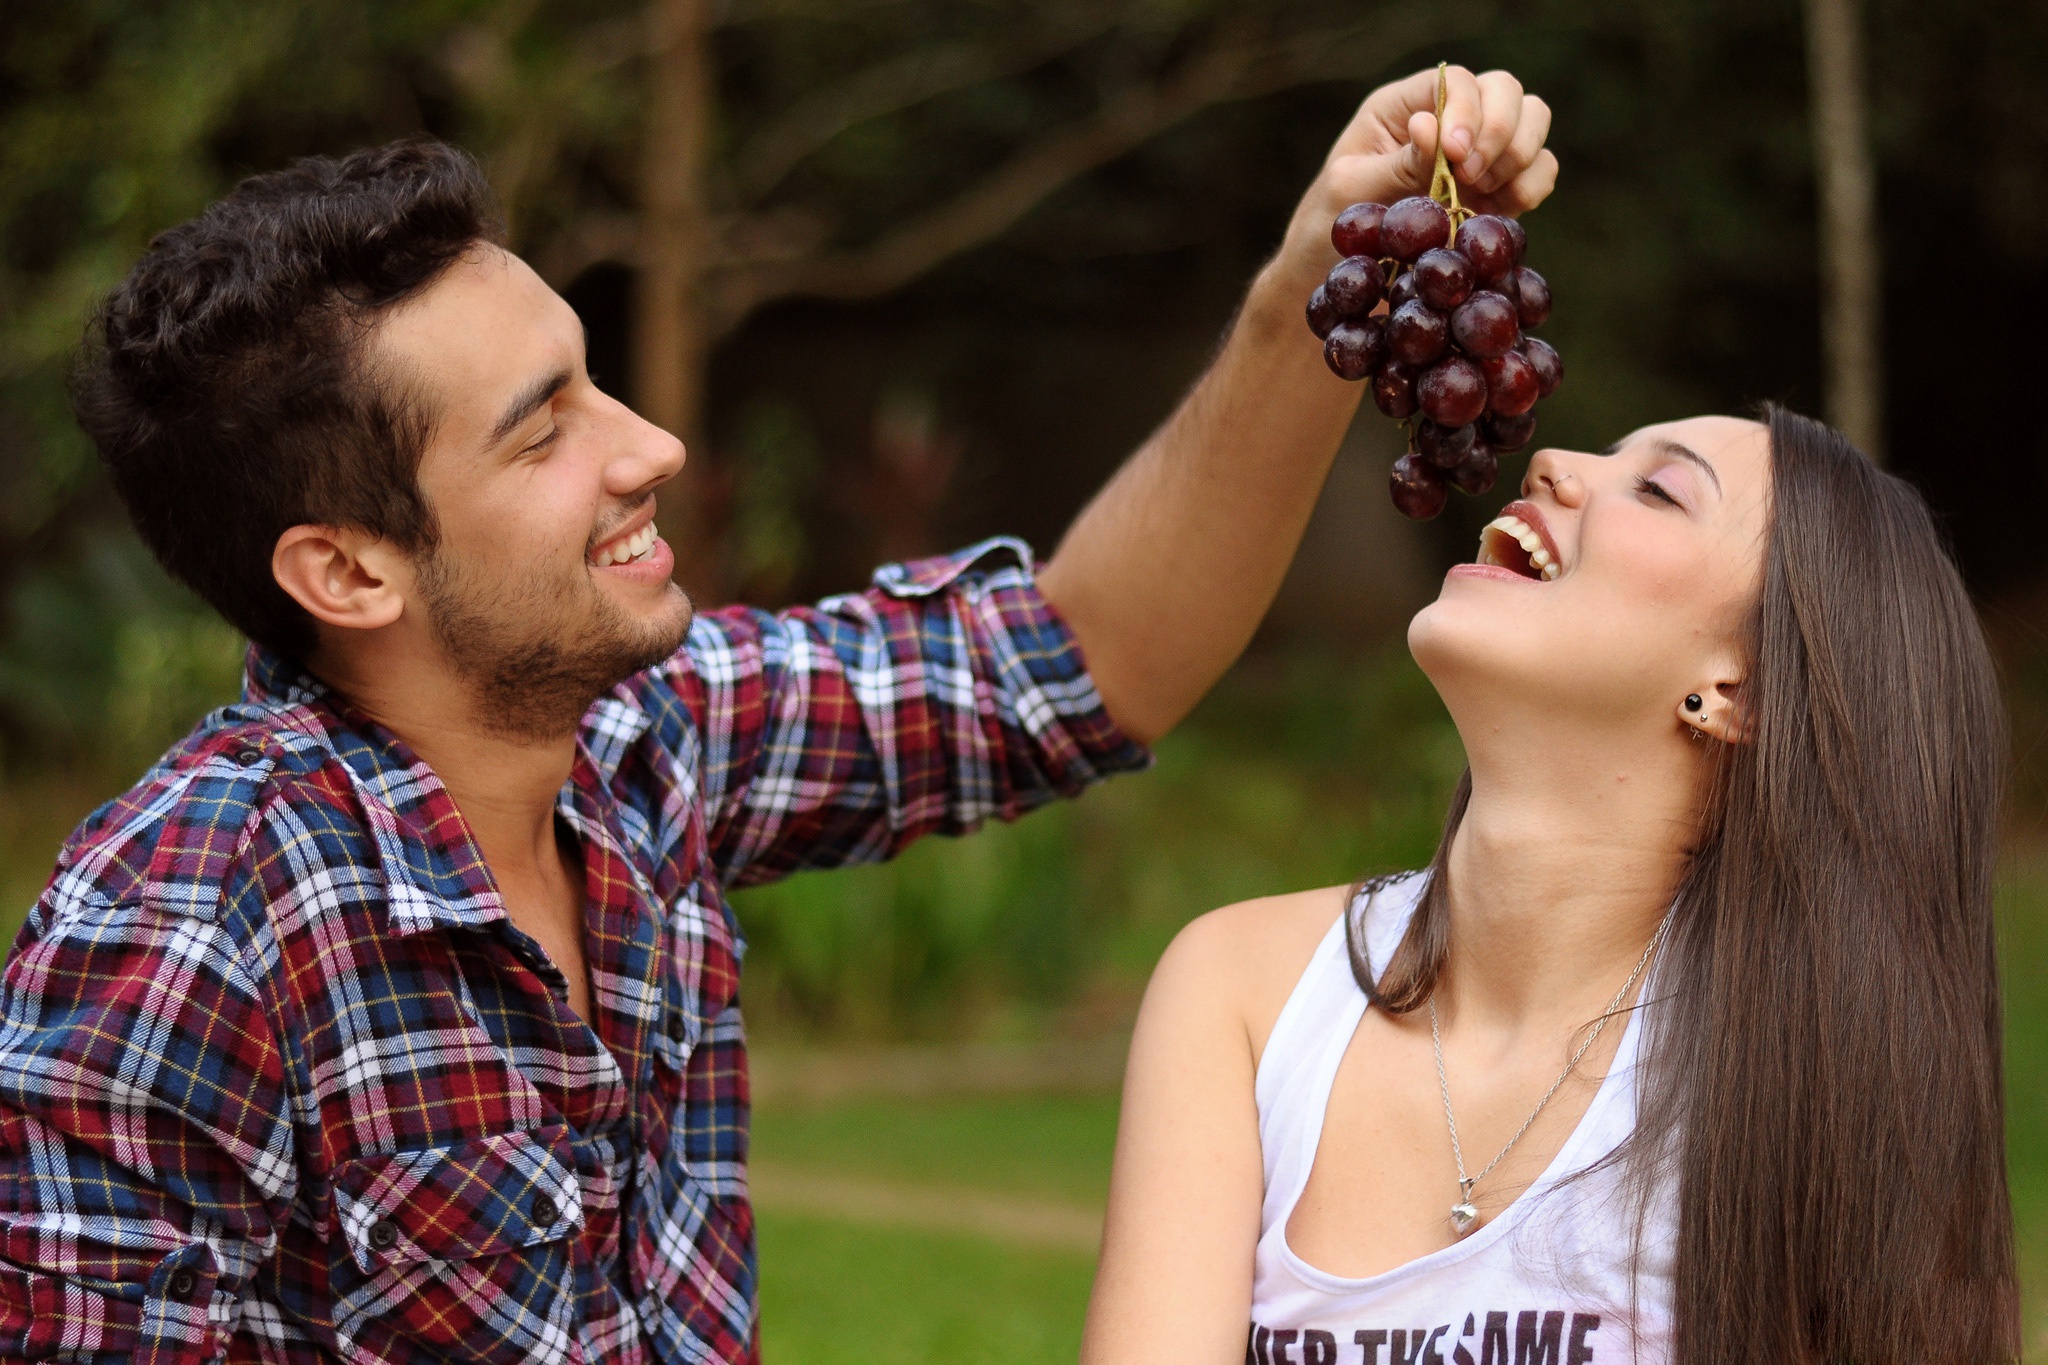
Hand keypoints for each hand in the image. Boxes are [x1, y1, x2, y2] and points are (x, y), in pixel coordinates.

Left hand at [1261, 66, 1557, 305]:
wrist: (1341, 271)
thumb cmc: (1331, 222)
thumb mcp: (1351, 190)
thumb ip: (1397, 161)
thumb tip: (1430, 126)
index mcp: (1403, 107)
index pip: (1455, 81)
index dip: (1467, 110)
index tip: (1457, 155)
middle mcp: (1447, 120)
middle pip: (1504, 90)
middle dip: (1500, 130)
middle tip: (1473, 175)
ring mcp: (1478, 152)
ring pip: (1533, 120)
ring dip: (1520, 154)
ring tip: (1485, 191)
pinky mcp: (1499, 189)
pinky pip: (1541, 169)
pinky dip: (1533, 185)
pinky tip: (1500, 209)